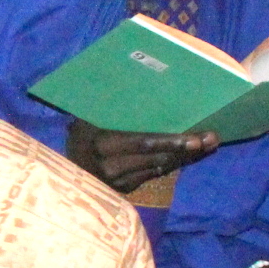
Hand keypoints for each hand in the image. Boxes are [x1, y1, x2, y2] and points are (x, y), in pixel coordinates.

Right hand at [65, 119, 217, 193]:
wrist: (55, 172)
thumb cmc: (75, 135)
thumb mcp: (83, 118)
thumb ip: (104, 107)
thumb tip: (131, 77)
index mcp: (102, 145)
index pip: (144, 143)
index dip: (172, 142)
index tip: (196, 137)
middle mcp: (111, 167)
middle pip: (159, 157)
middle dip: (189, 149)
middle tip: (213, 138)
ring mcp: (119, 182)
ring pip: (160, 167)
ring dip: (187, 157)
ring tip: (209, 145)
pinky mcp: (125, 190)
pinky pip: (154, 173)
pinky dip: (172, 163)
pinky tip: (188, 154)